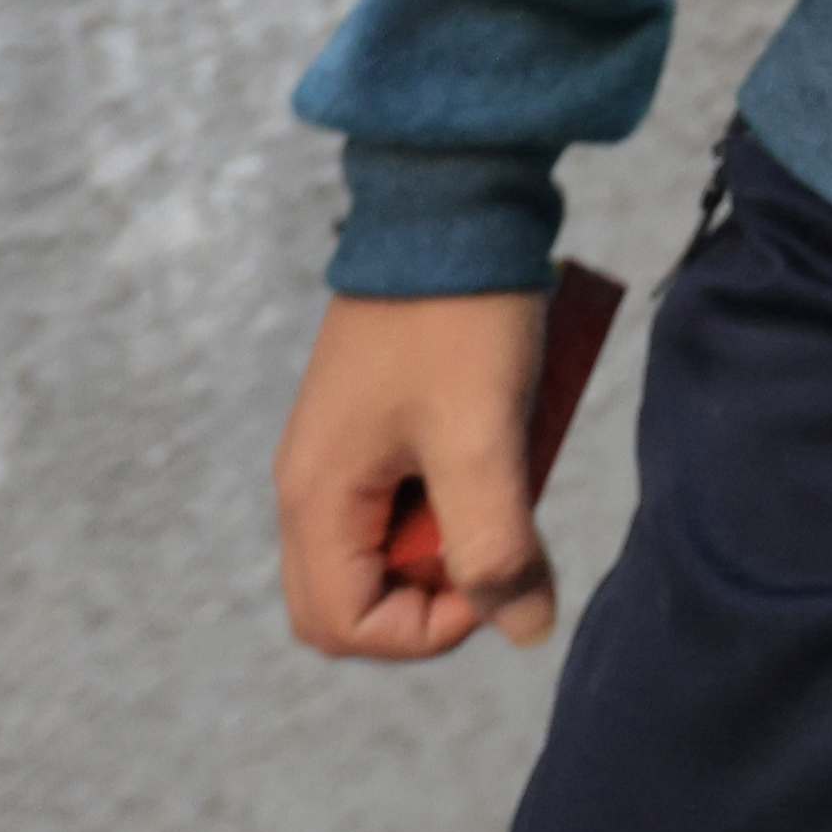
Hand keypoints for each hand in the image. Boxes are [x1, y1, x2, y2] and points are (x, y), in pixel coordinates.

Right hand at [274, 287, 563, 657]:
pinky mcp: (371, 422)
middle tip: (495, 541)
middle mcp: (308, 484)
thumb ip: (497, 543)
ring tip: (500, 482)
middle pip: (349, 600)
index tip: (497, 574)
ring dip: (445, 539)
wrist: (451, 203)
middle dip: (429, 596)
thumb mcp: (483, 439)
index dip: (426, 628)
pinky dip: (450, 494)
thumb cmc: (461, 318)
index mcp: (314, 497)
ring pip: (379, 549)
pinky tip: (498, 448)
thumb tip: (523, 628)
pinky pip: (399, 497)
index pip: (342, 626)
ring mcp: (337, 451)